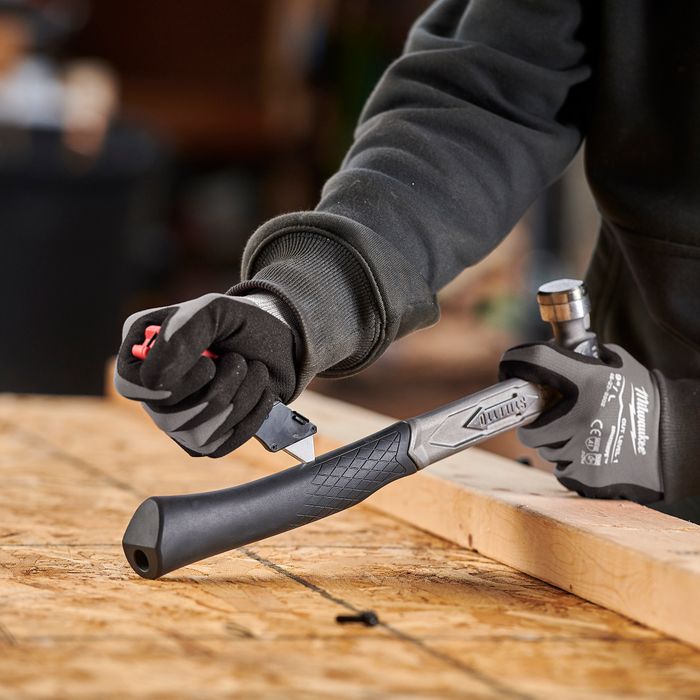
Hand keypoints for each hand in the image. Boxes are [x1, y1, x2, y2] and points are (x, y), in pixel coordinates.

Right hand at [114, 293, 296, 456]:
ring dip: (241, 396)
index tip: (209, 361)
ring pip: (199, 432)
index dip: (175, 380)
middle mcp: (152, 392)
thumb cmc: (240, 324)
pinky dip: (251, 415)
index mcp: (141, 354)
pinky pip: (221, 443)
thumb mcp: (213, 309)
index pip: (131, 385)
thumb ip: (182, 332)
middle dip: (219, 385)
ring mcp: (176, 422)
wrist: (278, 344)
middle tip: (237, 359)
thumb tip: (154, 379)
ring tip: (252, 371)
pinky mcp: (205, 441)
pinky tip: (259, 393)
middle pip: (169, 415)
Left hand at [499, 343, 662, 503]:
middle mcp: (580, 416)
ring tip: (585, 436)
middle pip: (530, 426)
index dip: (516, 361)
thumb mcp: (618, 366)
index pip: (535, 360)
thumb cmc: (646, 401)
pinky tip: (593, 453)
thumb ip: (582, 358)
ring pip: (546, 451)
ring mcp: (582, 450)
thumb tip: (550, 353)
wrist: (679, 442)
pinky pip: (562, 470)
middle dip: (538, 424)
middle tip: (555, 419)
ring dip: (557, 444)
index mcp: (588, 382)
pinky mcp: (587, 476)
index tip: (508, 367)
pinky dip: (572, 464)